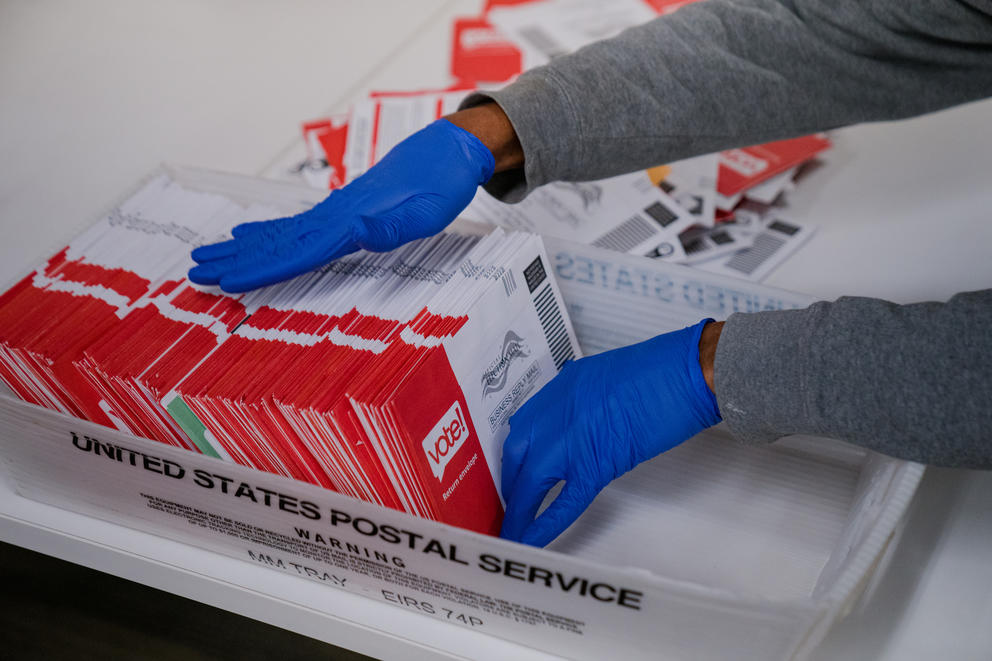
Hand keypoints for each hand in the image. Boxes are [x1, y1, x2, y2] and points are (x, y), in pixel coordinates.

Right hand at [188, 119, 494, 291]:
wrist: (447, 151)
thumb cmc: (441, 185)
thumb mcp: (427, 213)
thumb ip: (390, 227)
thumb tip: (354, 233)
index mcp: (352, 222)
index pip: (299, 251)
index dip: (262, 268)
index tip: (227, 281)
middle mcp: (336, 215)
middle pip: (277, 242)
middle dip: (236, 260)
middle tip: (194, 272)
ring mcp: (335, 210)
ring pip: (280, 233)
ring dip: (242, 248)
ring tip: (205, 257)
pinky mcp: (342, 209)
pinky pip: (295, 226)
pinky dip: (267, 234)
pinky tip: (246, 236)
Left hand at [500, 320, 722, 545]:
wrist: (687, 374)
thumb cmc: (662, 370)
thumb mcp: (606, 377)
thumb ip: (584, 401)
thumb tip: (579, 424)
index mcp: (561, 387)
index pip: (523, 427)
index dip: (516, 454)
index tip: (515, 470)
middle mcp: (557, 411)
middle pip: (517, 454)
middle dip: (511, 482)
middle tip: (511, 502)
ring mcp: (572, 439)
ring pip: (530, 481)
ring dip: (520, 508)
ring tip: (514, 529)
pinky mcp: (597, 466)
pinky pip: (563, 501)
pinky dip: (544, 523)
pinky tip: (532, 539)